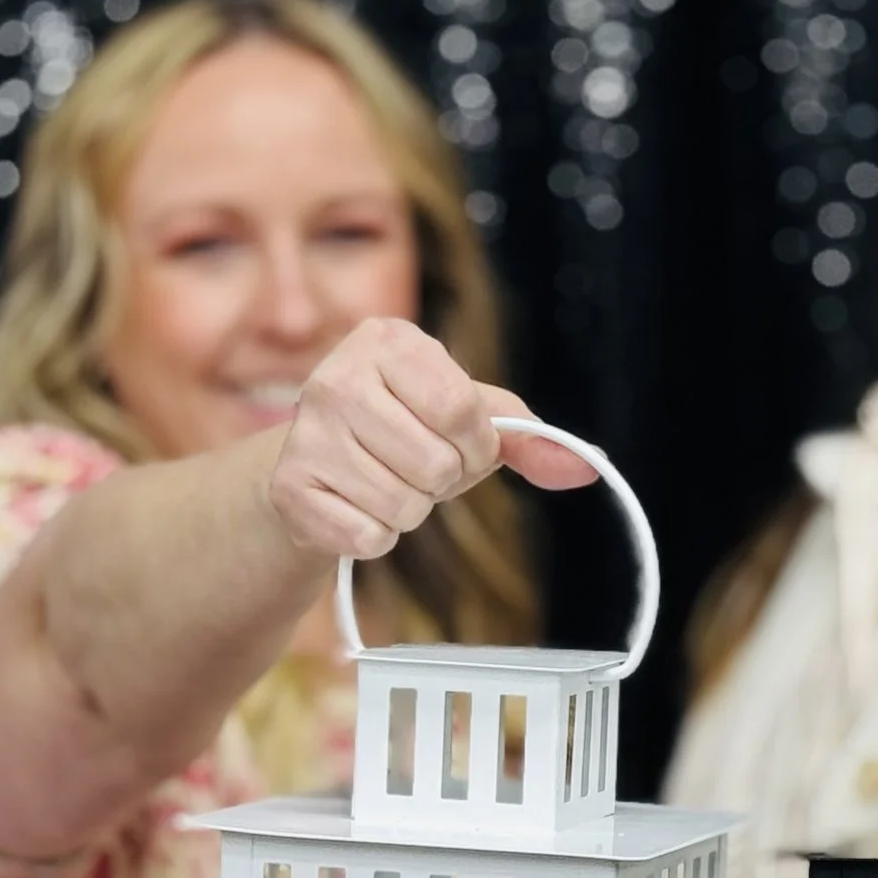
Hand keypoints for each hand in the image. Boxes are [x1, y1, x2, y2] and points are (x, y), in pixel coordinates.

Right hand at [265, 317, 594, 558]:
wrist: (312, 463)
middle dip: (443, 482)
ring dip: (408, 510)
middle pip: (437, 465)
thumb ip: (527, 437)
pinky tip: (353, 505)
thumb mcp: (464, 416)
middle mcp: (335, 377)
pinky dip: (376, 536)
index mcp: (388, 341)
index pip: (464, 411)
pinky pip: (368, 537)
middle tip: (415, 466)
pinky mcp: (288, 488)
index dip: (478, 447)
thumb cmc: (401, 429)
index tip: (464, 447)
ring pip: (404, 507)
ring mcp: (304, 433)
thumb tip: (588, 469)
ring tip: (382, 483)